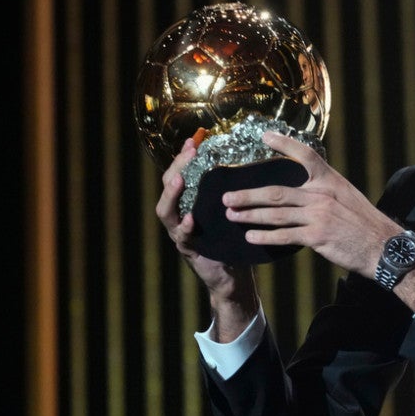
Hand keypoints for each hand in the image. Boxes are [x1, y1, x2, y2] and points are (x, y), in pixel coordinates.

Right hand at [155, 138, 256, 307]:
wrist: (232, 275)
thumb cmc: (233, 238)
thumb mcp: (230, 210)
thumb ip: (230, 190)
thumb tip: (248, 158)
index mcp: (189, 202)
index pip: (180, 173)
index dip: (183, 157)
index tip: (194, 139)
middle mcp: (180, 215)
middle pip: (168, 187)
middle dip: (176, 168)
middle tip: (188, 153)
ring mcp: (180, 233)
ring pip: (166, 211)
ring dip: (172, 195)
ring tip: (179, 181)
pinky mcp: (188, 250)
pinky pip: (182, 237)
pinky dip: (186, 227)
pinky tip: (192, 218)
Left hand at [222, 131, 403, 277]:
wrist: (384, 246)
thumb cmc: (366, 223)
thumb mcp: (349, 197)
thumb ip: (326, 191)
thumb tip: (304, 191)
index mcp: (330, 181)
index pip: (306, 155)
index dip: (284, 143)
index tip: (264, 135)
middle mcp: (322, 195)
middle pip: (276, 192)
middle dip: (248, 194)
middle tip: (227, 196)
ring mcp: (318, 216)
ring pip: (275, 214)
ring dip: (250, 215)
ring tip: (232, 215)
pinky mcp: (317, 237)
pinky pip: (284, 236)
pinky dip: (265, 236)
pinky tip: (251, 237)